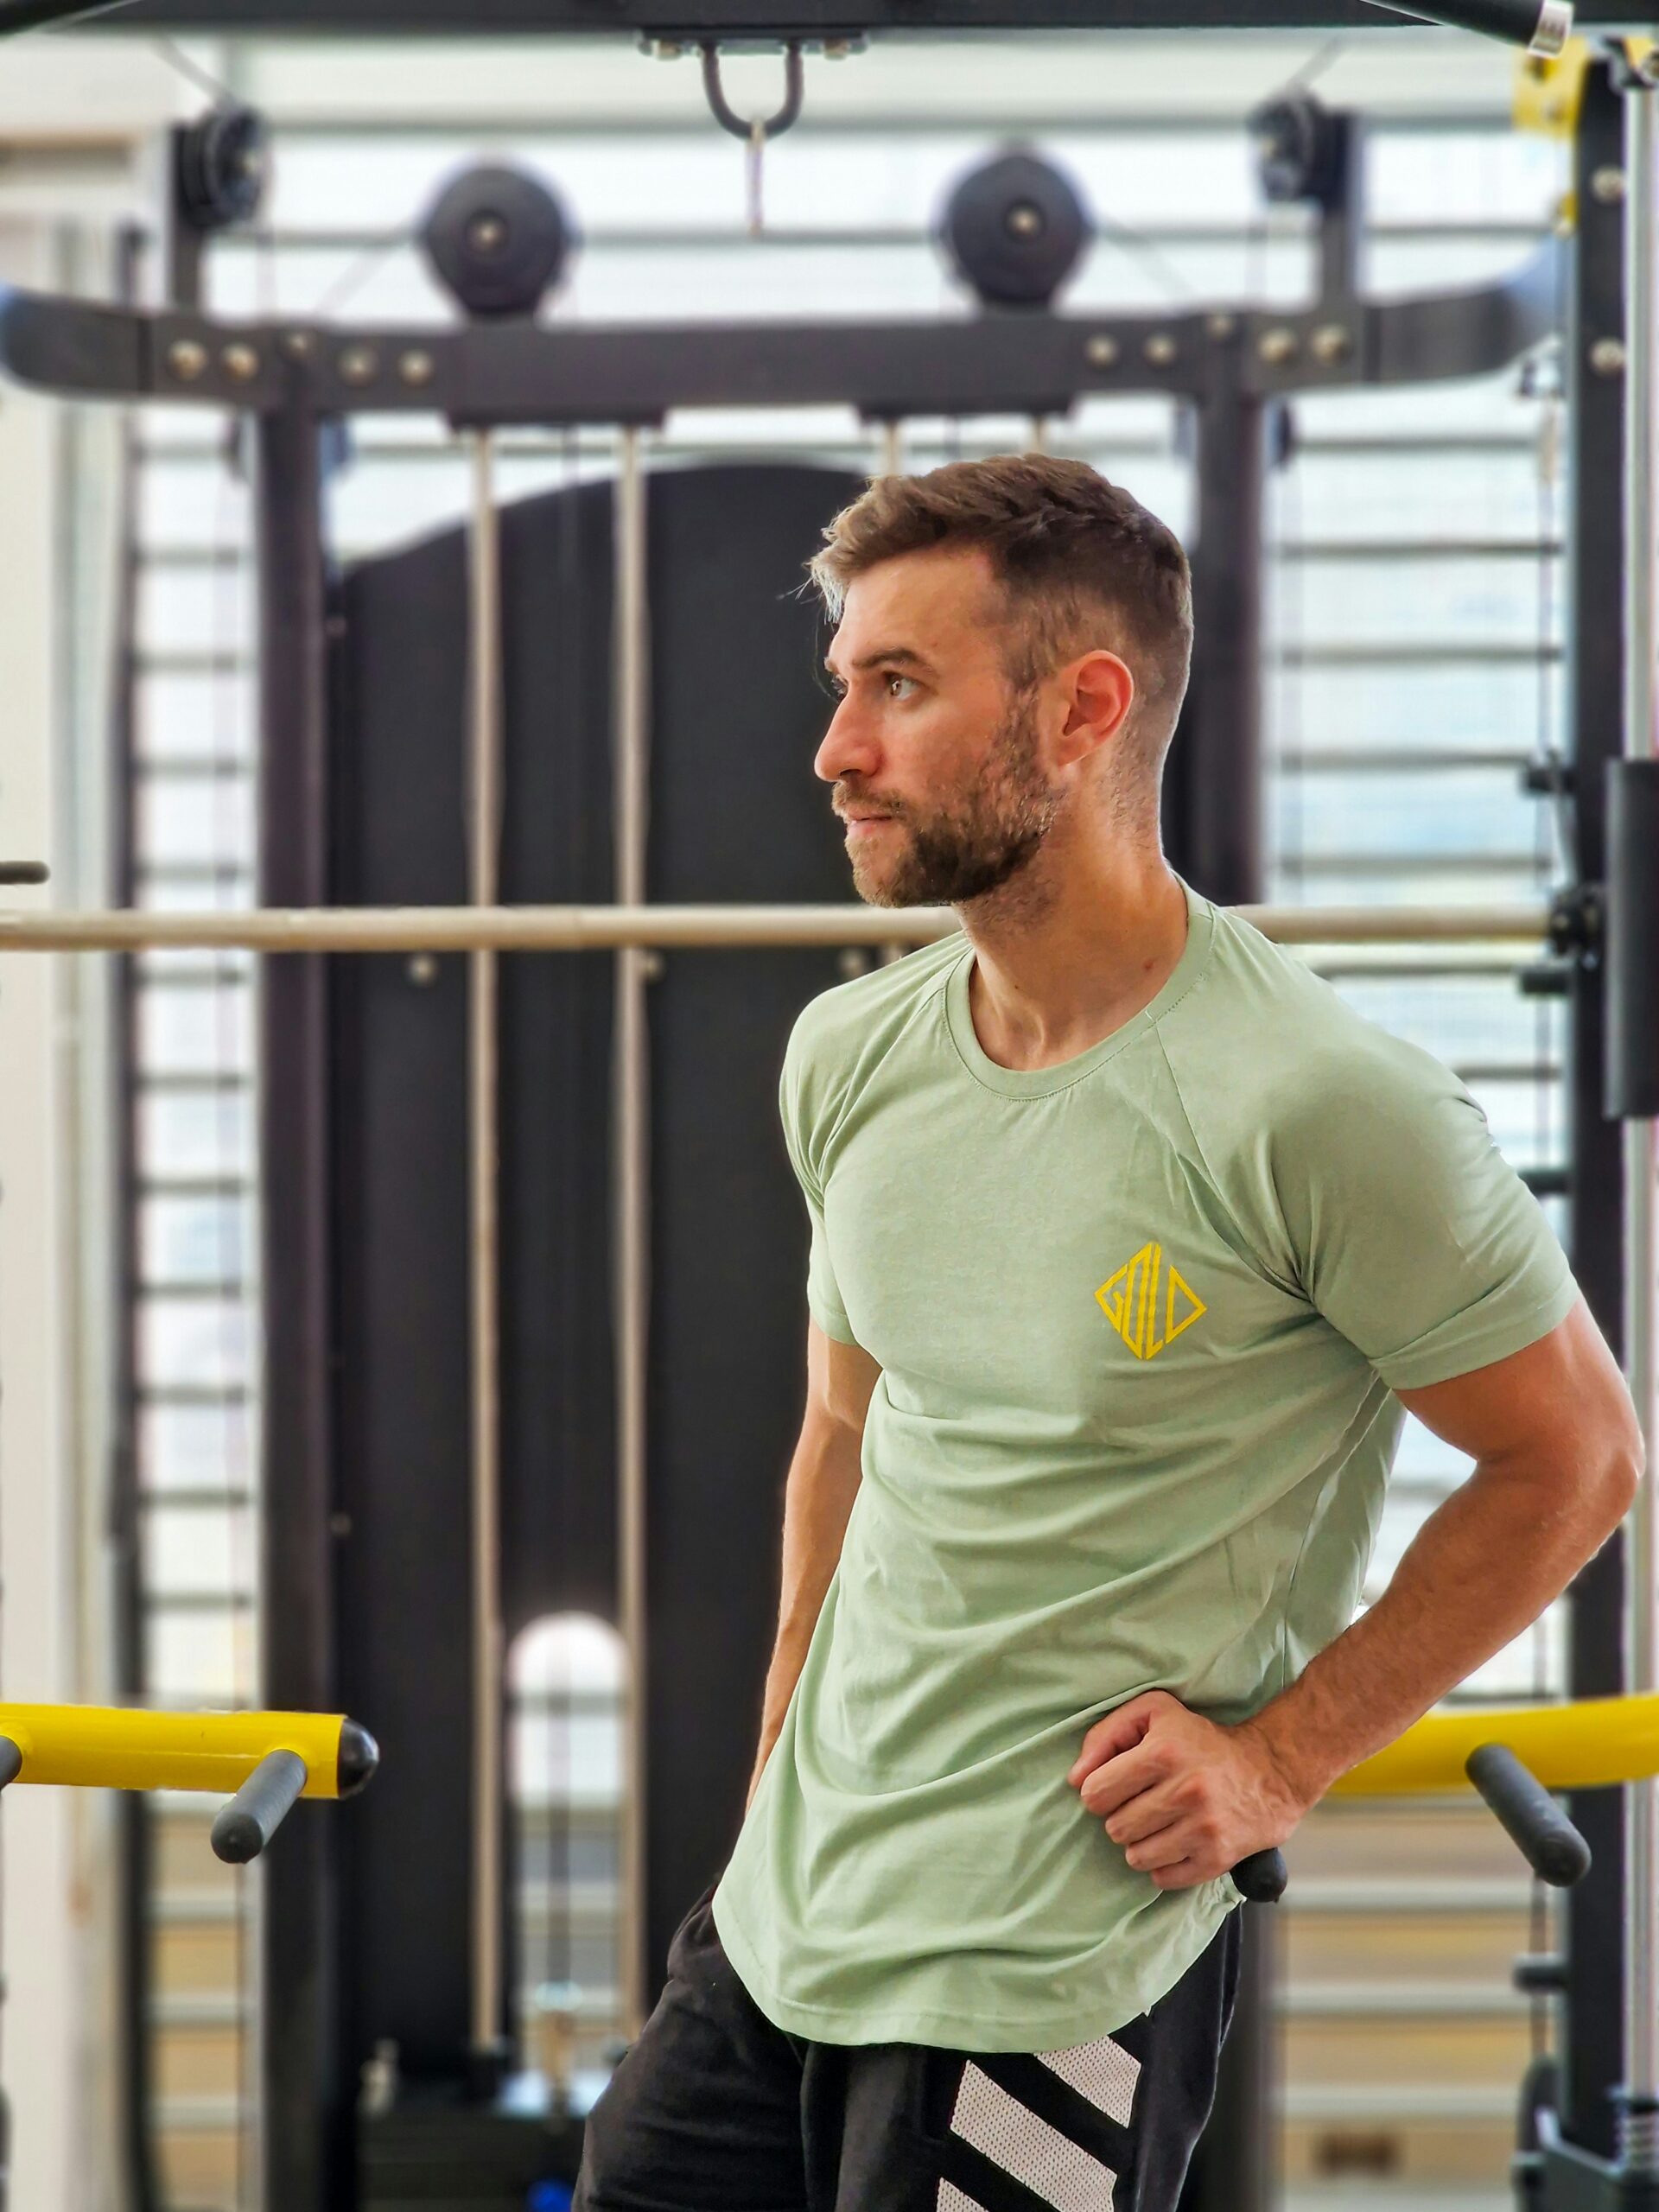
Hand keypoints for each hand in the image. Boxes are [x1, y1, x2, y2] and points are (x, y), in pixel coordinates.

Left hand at [1067, 1690, 1309, 1891]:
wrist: (1271, 1770)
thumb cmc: (1201, 1739)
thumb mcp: (1154, 1713)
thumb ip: (1105, 1735)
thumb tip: (1074, 1779)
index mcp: (1163, 1752)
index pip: (1095, 1793)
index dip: (1099, 1791)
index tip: (1116, 1786)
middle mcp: (1184, 1791)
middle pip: (1114, 1828)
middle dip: (1120, 1817)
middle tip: (1142, 1804)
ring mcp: (1203, 1828)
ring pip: (1135, 1857)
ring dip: (1140, 1843)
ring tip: (1159, 1823)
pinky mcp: (1217, 1858)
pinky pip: (1163, 1878)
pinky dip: (1162, 1865)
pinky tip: (1176, 1841)